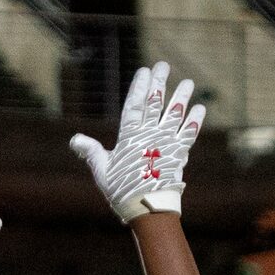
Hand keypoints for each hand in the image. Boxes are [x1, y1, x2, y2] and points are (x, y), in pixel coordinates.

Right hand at [69, 62, 204, 222]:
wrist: (149, 209)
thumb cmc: (123, 191)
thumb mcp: (102, 172)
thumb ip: (91, 152)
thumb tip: (74, 139)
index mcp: (130, 137)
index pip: (134, 105)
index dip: (139, 87)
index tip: (144, 71)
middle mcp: (149, 135)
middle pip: (154, 103)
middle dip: (159, 83)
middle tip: (163, 65)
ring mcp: (166, 143)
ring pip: (174, 114)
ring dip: (181, 97)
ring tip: (188, 82)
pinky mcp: (179, 155)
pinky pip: (189, 134)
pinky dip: (194, 122)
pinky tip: (200, 109)